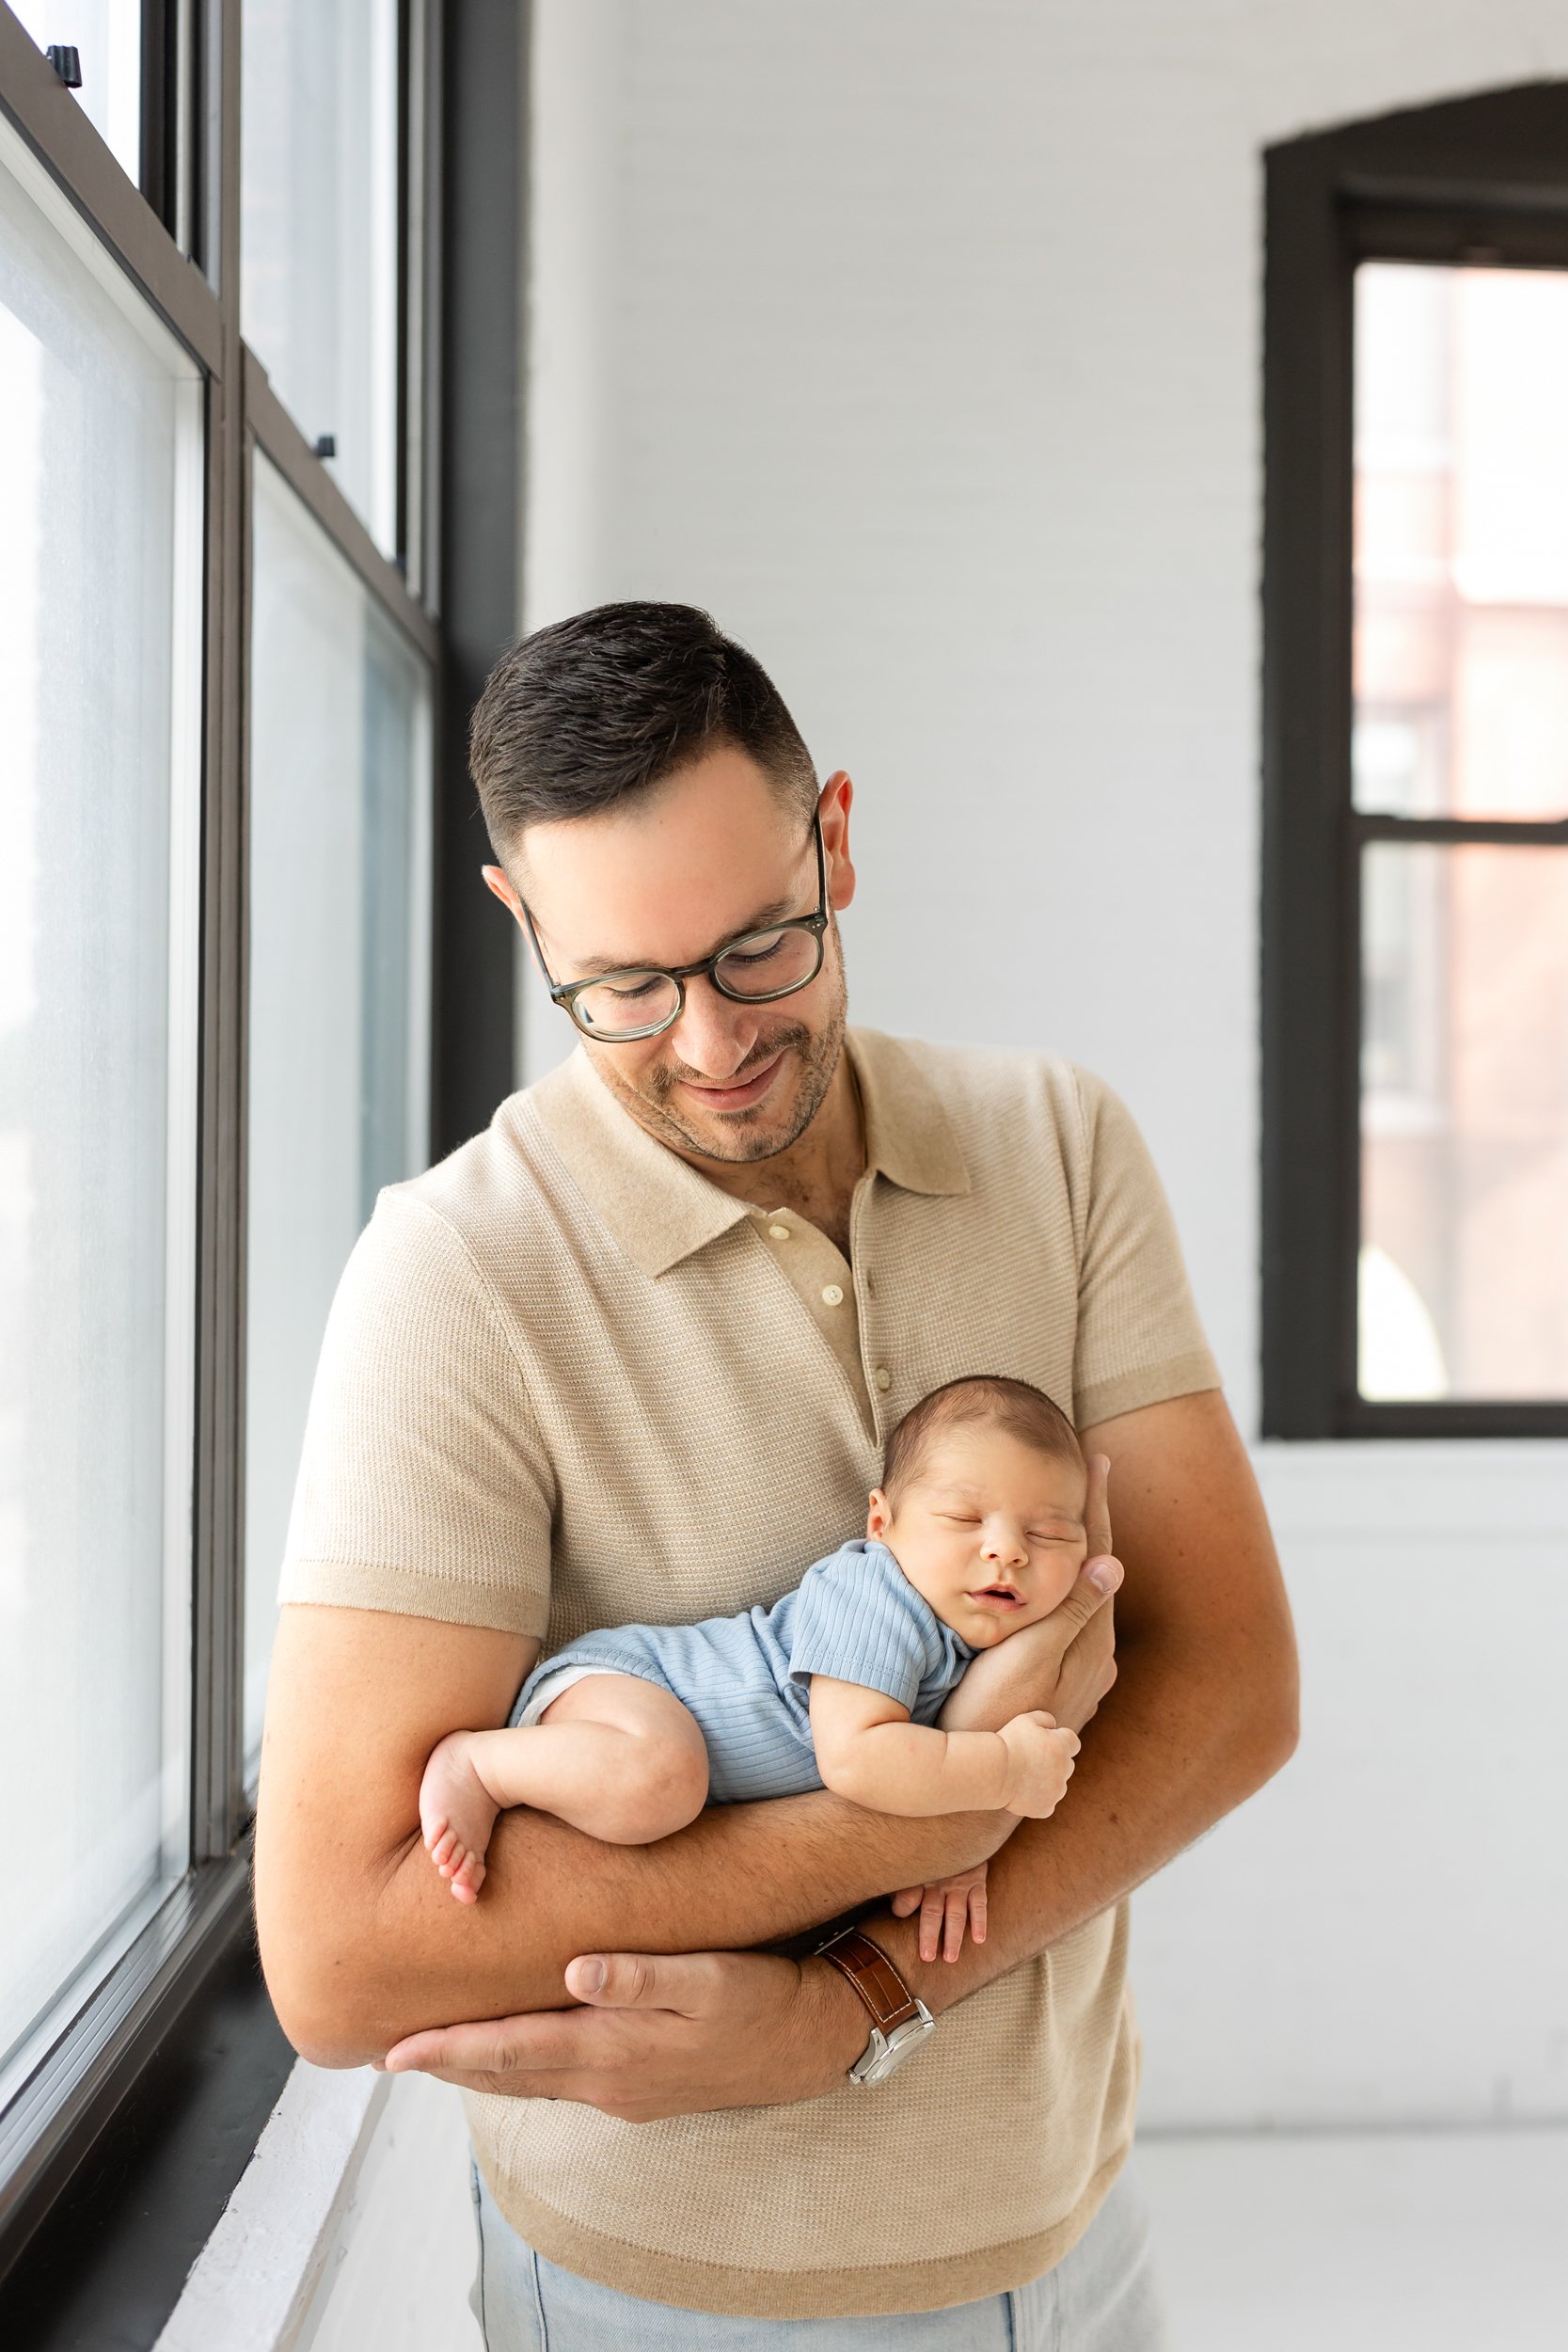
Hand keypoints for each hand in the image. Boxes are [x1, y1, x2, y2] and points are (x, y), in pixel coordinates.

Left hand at [378, 1947, 868, 2121]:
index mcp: (612, 2048)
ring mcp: (622, 2092)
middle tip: (387, 2056)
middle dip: (446, 2066)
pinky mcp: (639, 2091)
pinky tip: (514, 2056)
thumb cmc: (758, 1996)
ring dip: (478, 2072)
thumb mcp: (708, 1977)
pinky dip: (522, 2070)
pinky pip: (562, 2083)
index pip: (510, 2050)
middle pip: (507, 2075)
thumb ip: (641, 1975)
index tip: (394, 2051)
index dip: (449, 2051)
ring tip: (433, 2056)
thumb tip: (576, 1970)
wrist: (808, 2043)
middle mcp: (607, 2080)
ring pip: (531, 2084)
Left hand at [890, 1861, 988, 1963]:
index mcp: (918, 1876)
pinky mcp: (977, 1880)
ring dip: (953, 1936)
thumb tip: (887, 1902)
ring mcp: (959, 1882)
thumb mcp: (911, 1859)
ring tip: (951, 1957)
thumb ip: (899, 1881)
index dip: (901, 1907)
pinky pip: (979, 1902)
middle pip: (932, 1911)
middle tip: (927, 1957)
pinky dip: (980, 1921)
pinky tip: (979, 1938)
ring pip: (956, 1913)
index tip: (899, 1914)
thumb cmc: (929, 1851)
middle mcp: (938, 1881)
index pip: (906, 1897)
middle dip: (929, 1935)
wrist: (961, 1828)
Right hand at [996, 1711, 1080, 1815]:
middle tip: (1032, 1760)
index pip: (1073, 1743)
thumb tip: (1054, 1726)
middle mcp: (1064, 1770)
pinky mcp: (1045, 1808)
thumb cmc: (1008, 1742)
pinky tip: (1024, 1792)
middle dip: (1055, 1762)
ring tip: (1025, 1777)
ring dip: (1049, 1782)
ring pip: (1059, 1786)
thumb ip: (1045, 1719)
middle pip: (1067, 1765)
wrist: (993, 1771)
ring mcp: (1056, 1791)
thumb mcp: (1026, 1720)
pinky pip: (1048, 1804)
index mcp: (1062, 1746)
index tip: (1045, 1743)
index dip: (1060, 1741)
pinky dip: (1040, 1800)